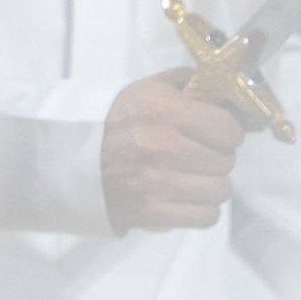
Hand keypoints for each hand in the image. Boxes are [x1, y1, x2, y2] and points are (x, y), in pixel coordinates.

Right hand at [101, 67, 246, 233]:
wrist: (70, 159)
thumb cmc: (115, 121)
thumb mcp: (149, 88)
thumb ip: (190, 82)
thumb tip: (231, 93)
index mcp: (165, 110)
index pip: (229, 129)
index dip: (227, 132)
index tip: (214, 133)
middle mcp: (163, 146)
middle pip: (226, 162)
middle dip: (216, 158)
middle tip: (196, 155)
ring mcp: (158, 183)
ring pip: (220, 191)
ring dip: (209, 185)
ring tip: (189, 177)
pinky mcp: (153, 212)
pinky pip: (206, 217)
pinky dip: (200, 209)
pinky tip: (184, 197)